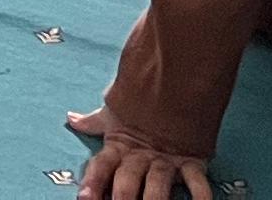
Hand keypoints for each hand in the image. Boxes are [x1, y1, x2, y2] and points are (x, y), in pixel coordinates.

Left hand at [64, 110, 209, 199]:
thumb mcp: (115, 113)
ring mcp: (166, 159)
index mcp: (120, 146)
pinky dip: (201, 195)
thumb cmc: (140, 104)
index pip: (102, 165)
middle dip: (123, 196)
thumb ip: (94, 123)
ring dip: (154, 199)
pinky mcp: (191, 161)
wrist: (176, 82)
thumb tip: (71, 119)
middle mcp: (141, 156)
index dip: (92, 181)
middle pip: (128, 180)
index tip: (84, 198)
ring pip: (158, 184)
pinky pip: (196, 181)